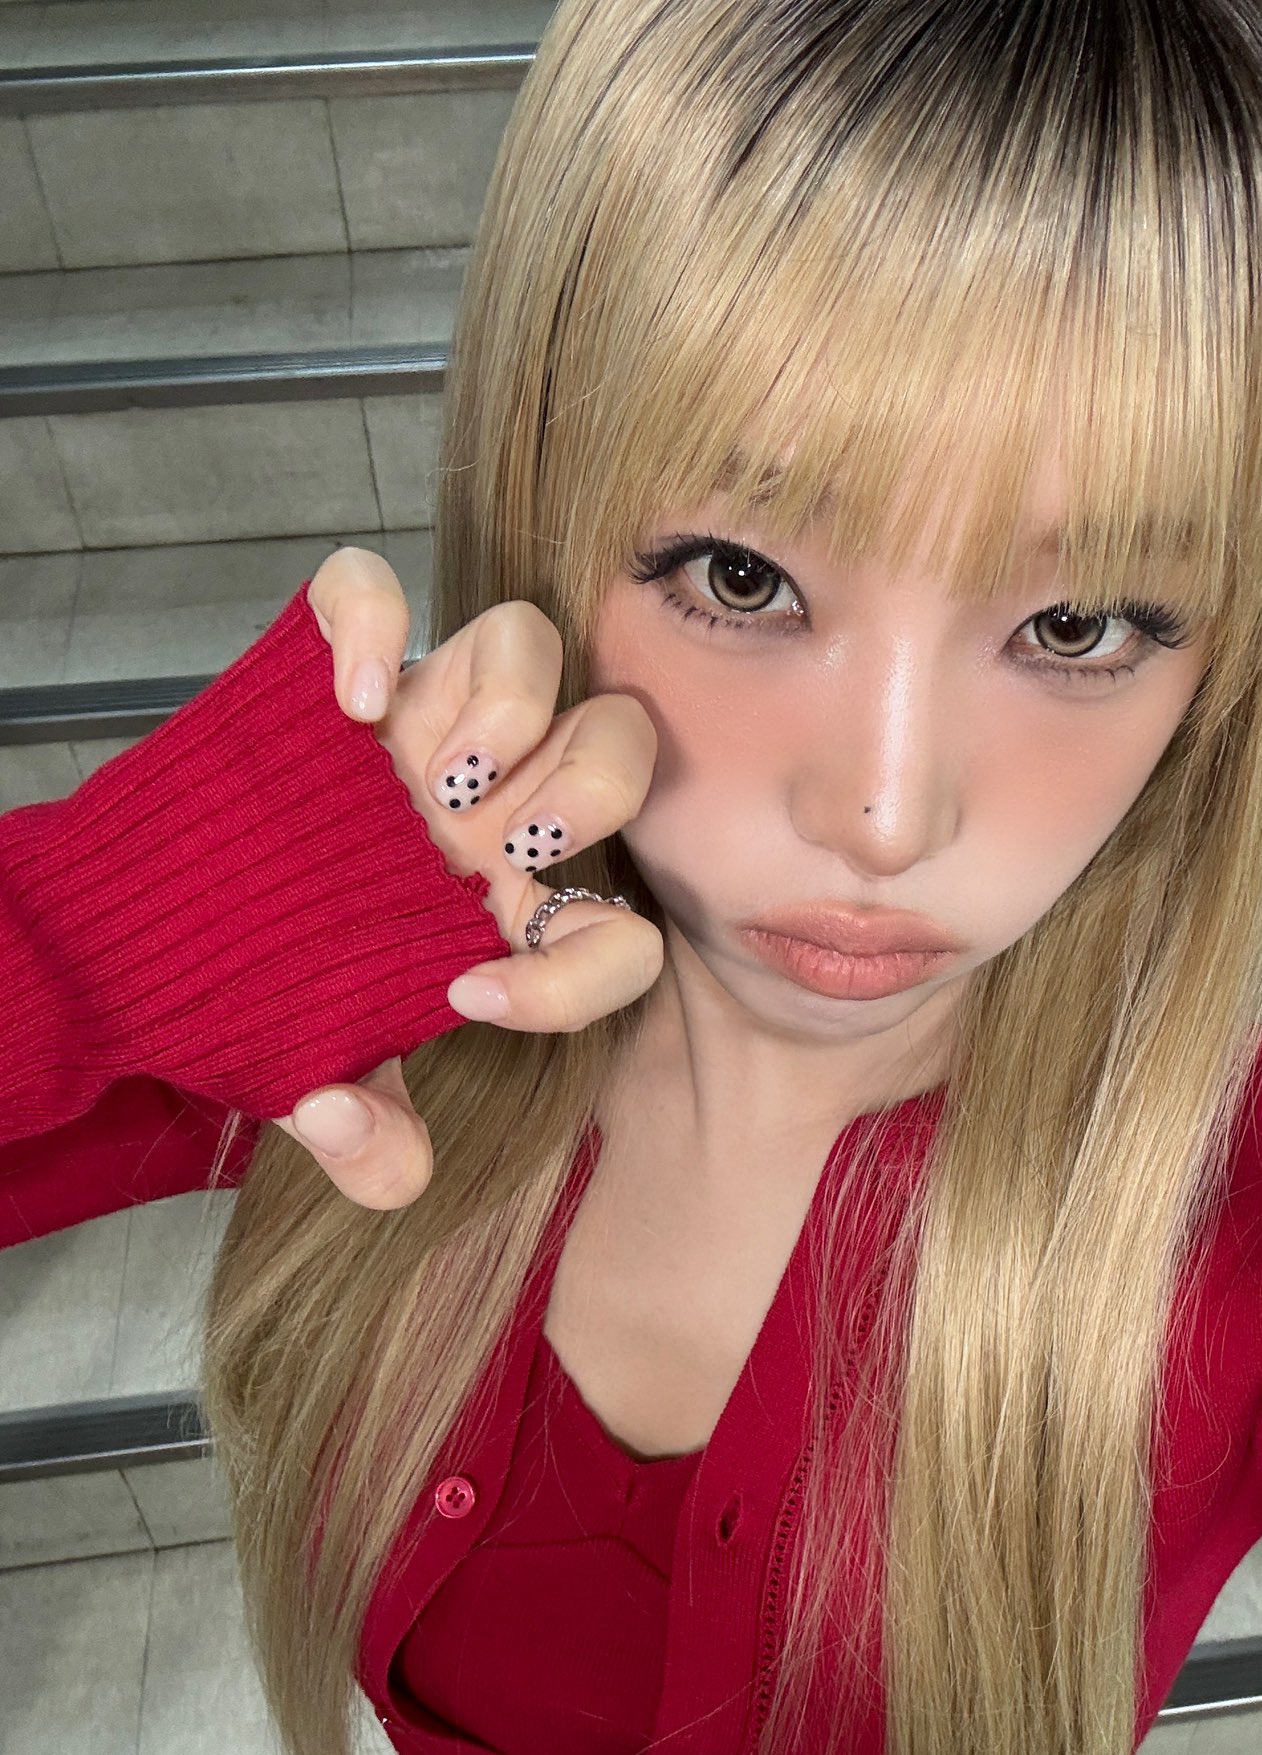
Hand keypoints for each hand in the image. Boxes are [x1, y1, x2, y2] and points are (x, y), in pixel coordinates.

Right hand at [272, 545, 662, 1208]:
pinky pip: (369, 588)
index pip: (619, 932)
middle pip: (622, 745)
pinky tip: (345, 703)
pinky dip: (367, 621)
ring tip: (432, 778)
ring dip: (509, 706)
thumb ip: (367, 1133)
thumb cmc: (258, 989)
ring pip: (529, 643)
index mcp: (508, 907)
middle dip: (589, 791)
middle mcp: (487, 803)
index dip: (579, 976)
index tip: (468, 1000)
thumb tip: (384, 1165)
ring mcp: (414, 724)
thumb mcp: (315, 1073)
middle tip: (497, 842)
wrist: (147, 929)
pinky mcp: (329, 668)